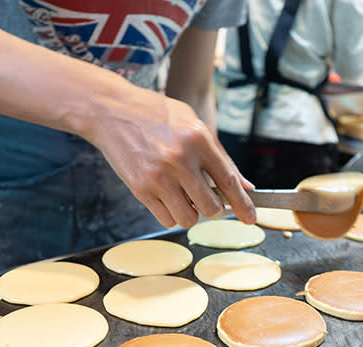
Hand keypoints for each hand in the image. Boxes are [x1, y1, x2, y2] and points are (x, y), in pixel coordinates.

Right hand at [84, 83, 254, 228]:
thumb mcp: (194, 124)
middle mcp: (180, 159)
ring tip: (185, 197)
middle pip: (211, 207)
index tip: (250, 218)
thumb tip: (245, 186)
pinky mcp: (140, 188)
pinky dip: (172, 214)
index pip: (228, 181)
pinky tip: (168, 197)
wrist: (111, 110)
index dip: (243, 204)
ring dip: (192, 214)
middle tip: (210, 202)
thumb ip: (221, 157)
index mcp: (198, 139)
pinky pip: (166, 219)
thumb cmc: (157, 115)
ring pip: (188, 218)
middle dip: (215, 210)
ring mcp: (158, 176)